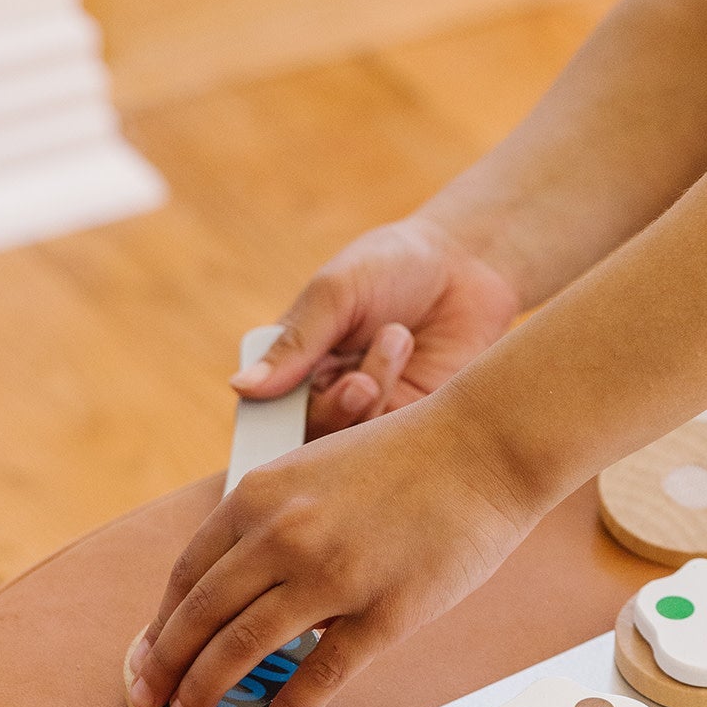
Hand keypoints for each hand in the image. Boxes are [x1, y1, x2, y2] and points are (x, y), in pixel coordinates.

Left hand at [126, 389, 535, 706]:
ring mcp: (332, 576)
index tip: (152, 652)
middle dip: (167, 668)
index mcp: (262, 493)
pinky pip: (318, 675)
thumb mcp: (317, 467)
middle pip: (201, 619)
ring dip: (207, 692)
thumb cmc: (411, 453)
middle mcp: (284, 535)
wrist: (486, 444)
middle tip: (153, 699)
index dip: (163, 623)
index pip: (188, 573)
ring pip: (242, 651)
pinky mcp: (383, 612)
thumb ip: (274, 519)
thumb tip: (239, 587)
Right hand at [231, 214, 521, 436]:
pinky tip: (411, 356)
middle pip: (309, 439)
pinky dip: (402, 411)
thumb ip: (295, 342)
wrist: (466, 261)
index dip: (274, 424)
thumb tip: (239, 388)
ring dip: (374, 394)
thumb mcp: (336, 292)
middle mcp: (329, 396)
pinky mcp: (416, 421)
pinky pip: (397, 441)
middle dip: (334, 413)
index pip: (266, 416)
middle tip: (359, 382)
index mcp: (296, 367)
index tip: (300, 404)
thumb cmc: (392, 264)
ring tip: (398, 336)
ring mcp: (373, 412)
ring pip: (353, 444)